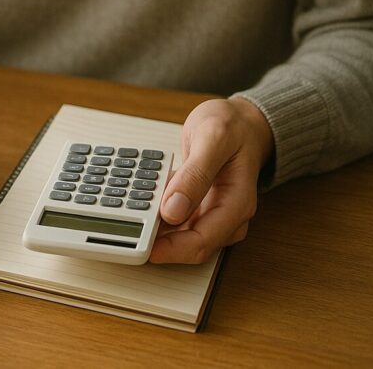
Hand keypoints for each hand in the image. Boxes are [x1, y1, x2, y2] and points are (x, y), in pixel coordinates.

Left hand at [149, 97, 273, 264]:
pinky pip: (179, 224)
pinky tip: (144, 211)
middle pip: (193, 246)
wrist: (241, 122)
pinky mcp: (202, 209)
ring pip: (184, 239)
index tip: (146, 246)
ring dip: (160, 235)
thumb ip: (195, 175)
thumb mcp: (212, 140)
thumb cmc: (233, 127)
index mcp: (237, 203)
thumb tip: (173, 210)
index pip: (204, 241)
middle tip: (131, 232)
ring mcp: (215, 214)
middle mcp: (228, 215)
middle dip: (162, 244)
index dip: (173, 250)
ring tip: (134, 221)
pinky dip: (161, 221)